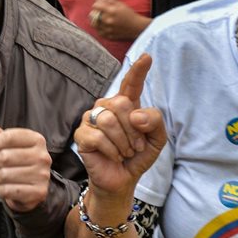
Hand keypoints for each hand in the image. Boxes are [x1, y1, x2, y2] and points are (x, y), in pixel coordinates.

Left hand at [0, 118, 52, 212]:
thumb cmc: (16, 161)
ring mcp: (42, 175)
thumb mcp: (5, 143)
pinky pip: (7, 191)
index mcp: (36, 139)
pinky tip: (6, 188)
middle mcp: (42, 156)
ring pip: (4, 175)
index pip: (8, 137)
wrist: (32, 188)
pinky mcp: (38, 193)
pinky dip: (0, 191)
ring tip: (1, 176)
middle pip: (4, 156)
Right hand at [74, 54, 166, 198]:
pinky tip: (114, 156)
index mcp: (126, 104)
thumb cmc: (137, 156)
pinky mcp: (81, 135)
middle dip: (133, 130)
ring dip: (123, 142)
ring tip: (125, 152)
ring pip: (108, 120)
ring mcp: (91, 119)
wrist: (122, 180)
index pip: (131, 83)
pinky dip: (112, 150)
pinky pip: (98, 137)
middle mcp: (107, 106)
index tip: (147, 57)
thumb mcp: (157, 139)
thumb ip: (155, 122)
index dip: (138, 70)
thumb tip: (135, 116)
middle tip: (135, 147)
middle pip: (121, 103)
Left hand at [89, 0, 148, 41]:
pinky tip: (104, 25)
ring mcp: (108, 30)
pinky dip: (99, 28)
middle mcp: (108, 20)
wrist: (137, 28)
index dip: (96, 4)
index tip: (98, 4)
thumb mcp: (120, 4)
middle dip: (94, 12)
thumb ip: (107, 0)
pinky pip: (98, 31)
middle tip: (98, 11)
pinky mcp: (108, 36)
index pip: (96, 5)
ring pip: (93, 24)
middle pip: (92, 15)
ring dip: (95, 20)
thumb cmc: (129, 14)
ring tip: (99, 18)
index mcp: (111, 11)